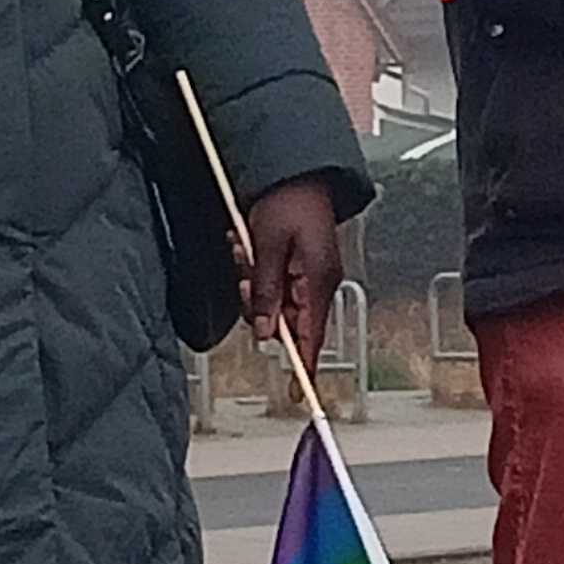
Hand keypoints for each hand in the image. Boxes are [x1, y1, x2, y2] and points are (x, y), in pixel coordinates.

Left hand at [239, 176, 347, 365]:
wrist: (295, 170)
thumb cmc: (288, 201)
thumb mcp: (268, 247)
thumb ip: (266, 292)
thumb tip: (264, 332)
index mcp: (318, 281)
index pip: (311, 337)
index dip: (304, 367)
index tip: (297, 393)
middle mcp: (317, 283)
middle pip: (284, 321)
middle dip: (257, 303)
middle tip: (245, 271)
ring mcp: (307, 274)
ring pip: (273, 301)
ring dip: (253, 281)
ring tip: (245, 247)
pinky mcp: (297, 264)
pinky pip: (272, 282)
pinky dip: (256, 270)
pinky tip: (248, 243)